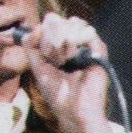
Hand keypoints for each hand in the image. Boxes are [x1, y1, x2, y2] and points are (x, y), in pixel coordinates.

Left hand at [23, 14, 117, 132]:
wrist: (75, 110)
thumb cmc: (57, 95)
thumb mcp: (39, 69)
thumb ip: (31, 49)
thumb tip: (35, 28)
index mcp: (60, 50)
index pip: (52, 27)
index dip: (45, 29)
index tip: (39, 36)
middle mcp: (75, 46)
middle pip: (64, 22)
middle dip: (54, 33)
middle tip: (52, 53)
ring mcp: (87, 48)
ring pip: (77, 24)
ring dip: (65, 36)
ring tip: (62, 56)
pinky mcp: (99, 52)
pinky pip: (89, 33)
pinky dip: (78, 39)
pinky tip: (71, 54)